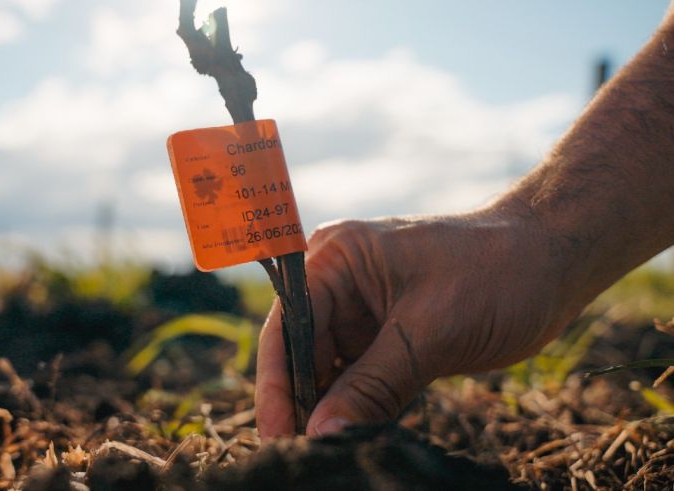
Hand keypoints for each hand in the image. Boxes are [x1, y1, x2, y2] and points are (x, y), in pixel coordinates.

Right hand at [255, 209, 585, 436]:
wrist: (555, 261)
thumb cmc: (496, 273)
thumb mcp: (429, 332)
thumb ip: (371, 386)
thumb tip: (321, 434)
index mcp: (336, 258)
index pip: (288, 327)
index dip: (278, 384)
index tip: (279, 436)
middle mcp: (340, 282)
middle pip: (301, 353)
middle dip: (303, 403)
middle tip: (305, 453)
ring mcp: (363, 311)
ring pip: (330, 372)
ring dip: (331, 410)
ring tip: (331, 449)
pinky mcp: (388, 336)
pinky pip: (361, 379)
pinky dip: (360, 408)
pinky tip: (358, 436)